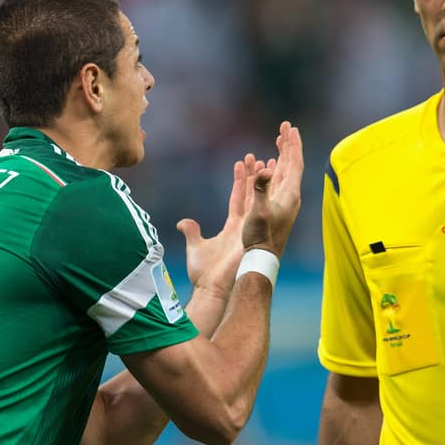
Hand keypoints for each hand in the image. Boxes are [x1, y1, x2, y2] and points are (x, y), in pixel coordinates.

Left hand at [176, 156, 253, 300]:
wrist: (212, 288)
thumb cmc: (204, 274)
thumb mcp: (195, 246)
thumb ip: (192, 232)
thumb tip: (183, 223)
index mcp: (233, 229)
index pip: (238, 200)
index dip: (240, 182)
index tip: (241, 164)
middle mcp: (243, 227)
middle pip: (250, 195)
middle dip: (253, 175)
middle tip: (255, 156)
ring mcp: (247, 230)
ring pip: (255, 197)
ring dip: (257, 177)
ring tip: (259, 158)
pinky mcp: (248, 234)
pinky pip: (253, 206)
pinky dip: (257, 190)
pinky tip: (260, 173)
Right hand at [241, 121, 303, 256]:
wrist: (260, 258)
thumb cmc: (259, 238)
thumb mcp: (258, 212)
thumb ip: (260, 189)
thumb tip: (265, 170)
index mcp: (290, 194)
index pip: (294, 163)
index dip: (293, 144)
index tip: (290, 128)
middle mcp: (290, 196)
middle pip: (291, 164)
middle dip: (288, 145)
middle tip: (285, 127)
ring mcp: (283, 202)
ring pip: (284, 173)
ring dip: (282, 155)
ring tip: (279, 141)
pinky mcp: (276, 208)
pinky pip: (276, 182)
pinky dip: (273, 170)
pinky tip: (268, 167)